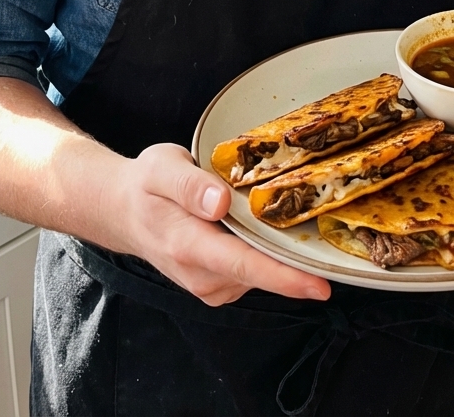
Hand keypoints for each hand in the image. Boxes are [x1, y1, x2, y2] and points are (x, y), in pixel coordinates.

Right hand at [104, 143, 330, 306]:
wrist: (124, 212)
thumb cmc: (146, 186)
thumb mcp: (161, 168)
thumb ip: (189, 185)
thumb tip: (218, 202)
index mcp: (188, 246)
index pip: (244, 266)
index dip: (285, 278)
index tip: (321, 285)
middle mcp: (201, 275)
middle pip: (262, 272)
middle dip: (297, 259)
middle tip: (329, 232)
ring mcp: (211, 285)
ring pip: (261, 273)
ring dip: (281, 252)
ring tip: (288, 215)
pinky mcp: (219, 285)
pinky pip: (254, 272)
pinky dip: (267, 254)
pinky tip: (265, 229)